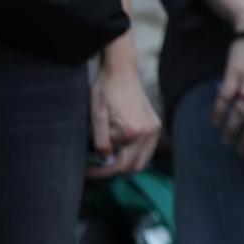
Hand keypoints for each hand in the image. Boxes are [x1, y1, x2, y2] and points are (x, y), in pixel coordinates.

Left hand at [88, 53, 160, 177]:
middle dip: (115, 171)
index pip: (120, 165)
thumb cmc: (106, 91)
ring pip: (143, 159)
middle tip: (97, 169)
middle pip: (134, 166)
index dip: (102, 172)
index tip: (88, 172)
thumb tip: (104, 158)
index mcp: (133, 131)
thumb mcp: (97, 116)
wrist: (121, 72)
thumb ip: (101, 140)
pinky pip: (146, 149)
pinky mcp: (155, 124)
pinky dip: (134, 154)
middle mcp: (148, 132)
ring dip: (126, 164)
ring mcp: (154, 128)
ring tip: (107, 159)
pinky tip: (119, 149)